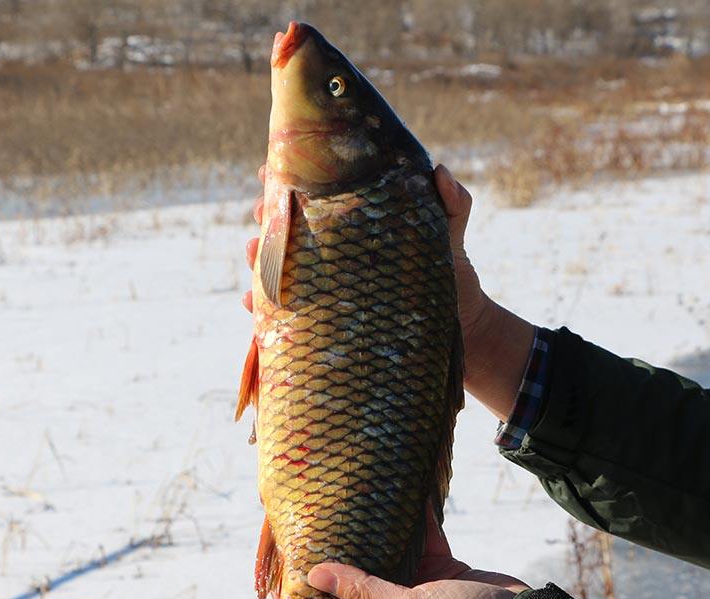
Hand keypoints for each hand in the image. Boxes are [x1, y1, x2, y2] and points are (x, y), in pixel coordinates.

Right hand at [242, 164, 486, 328]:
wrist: (457, 319)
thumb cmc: (448, 267)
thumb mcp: (450, 230)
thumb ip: (452, 201)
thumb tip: (439, 171)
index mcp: (356, 220)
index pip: (316, 193)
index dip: (290, 176)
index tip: (271, 168)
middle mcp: (335, 250)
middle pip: (289, 226)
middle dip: (266, 215)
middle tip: (259, 211)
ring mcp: (328, 282)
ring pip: (280, 266)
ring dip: (258, 258)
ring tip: (251, 252)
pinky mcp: (327, 317)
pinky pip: (287, 312)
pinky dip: (263, 308)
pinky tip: (252, 303)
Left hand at [307, 519, 528, 598]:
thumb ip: (363, 591)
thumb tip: (315, 573)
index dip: (312, 587)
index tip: (290, 555)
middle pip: (356, 577)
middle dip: (340, 549)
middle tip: (315, 515)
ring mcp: (414, 587)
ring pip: (384, 552)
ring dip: (373, 528)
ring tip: (348, 498)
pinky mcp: (438, 567)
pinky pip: (417, 536)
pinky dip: (410, 516)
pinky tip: (396, 490)